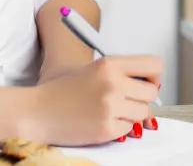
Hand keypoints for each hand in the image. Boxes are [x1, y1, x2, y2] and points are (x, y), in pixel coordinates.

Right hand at [23, 55, 162, 145]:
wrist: (38, 111)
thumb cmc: (64, 91)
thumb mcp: (94, 70)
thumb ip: (123, 73)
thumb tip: (154, 86)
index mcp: (110, 64)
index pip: (154, 65)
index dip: (153, 76)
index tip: (146, 82)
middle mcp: (112, 83)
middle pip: (152, 92)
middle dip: (141, 98)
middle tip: (125, 100)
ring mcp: (110, 106)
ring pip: (143, 113)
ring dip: (130, 114)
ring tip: (108, 110)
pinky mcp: (107, 128)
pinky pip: (128, 129)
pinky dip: (118, 127)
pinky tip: (100, 120)